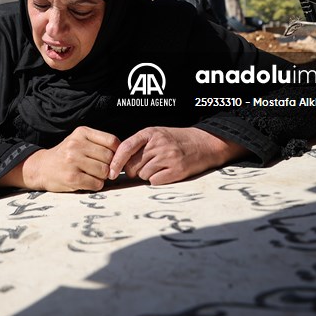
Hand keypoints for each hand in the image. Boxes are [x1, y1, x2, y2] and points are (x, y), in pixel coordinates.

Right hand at [17, 126, 120, 191]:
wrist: (41, 168)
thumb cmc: (66, 155)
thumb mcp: (79, 140)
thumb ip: (99, 144)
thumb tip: (123, 155)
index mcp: (81, 132)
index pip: (112, 141)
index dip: (117, 152)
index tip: (112, 159)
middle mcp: (76, 144)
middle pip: (109, 158)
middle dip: (109, 166)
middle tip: (100, 169)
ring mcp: (73, 161)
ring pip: (104, 172)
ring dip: (102, 177)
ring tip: (92, 175)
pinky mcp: (72, 177)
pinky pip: (96, 183)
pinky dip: (96, 185)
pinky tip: (87, 181)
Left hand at [108, 126, 247, 184]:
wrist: (204, 143)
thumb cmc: (177, 140)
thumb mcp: (157, 134)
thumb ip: (138, 145)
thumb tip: (118, 163)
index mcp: (150, 133)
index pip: (126, 147)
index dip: (115, 162)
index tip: (110, 173)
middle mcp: (158, 144)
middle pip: (132, 166)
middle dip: (135, 170)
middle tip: (147, 166)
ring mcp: (168, 157)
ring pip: (143, 175)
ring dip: (148, 175)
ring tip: (160, 166)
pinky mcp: (177, 170)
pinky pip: (154, 182)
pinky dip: (157, 180)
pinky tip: (166, 172)